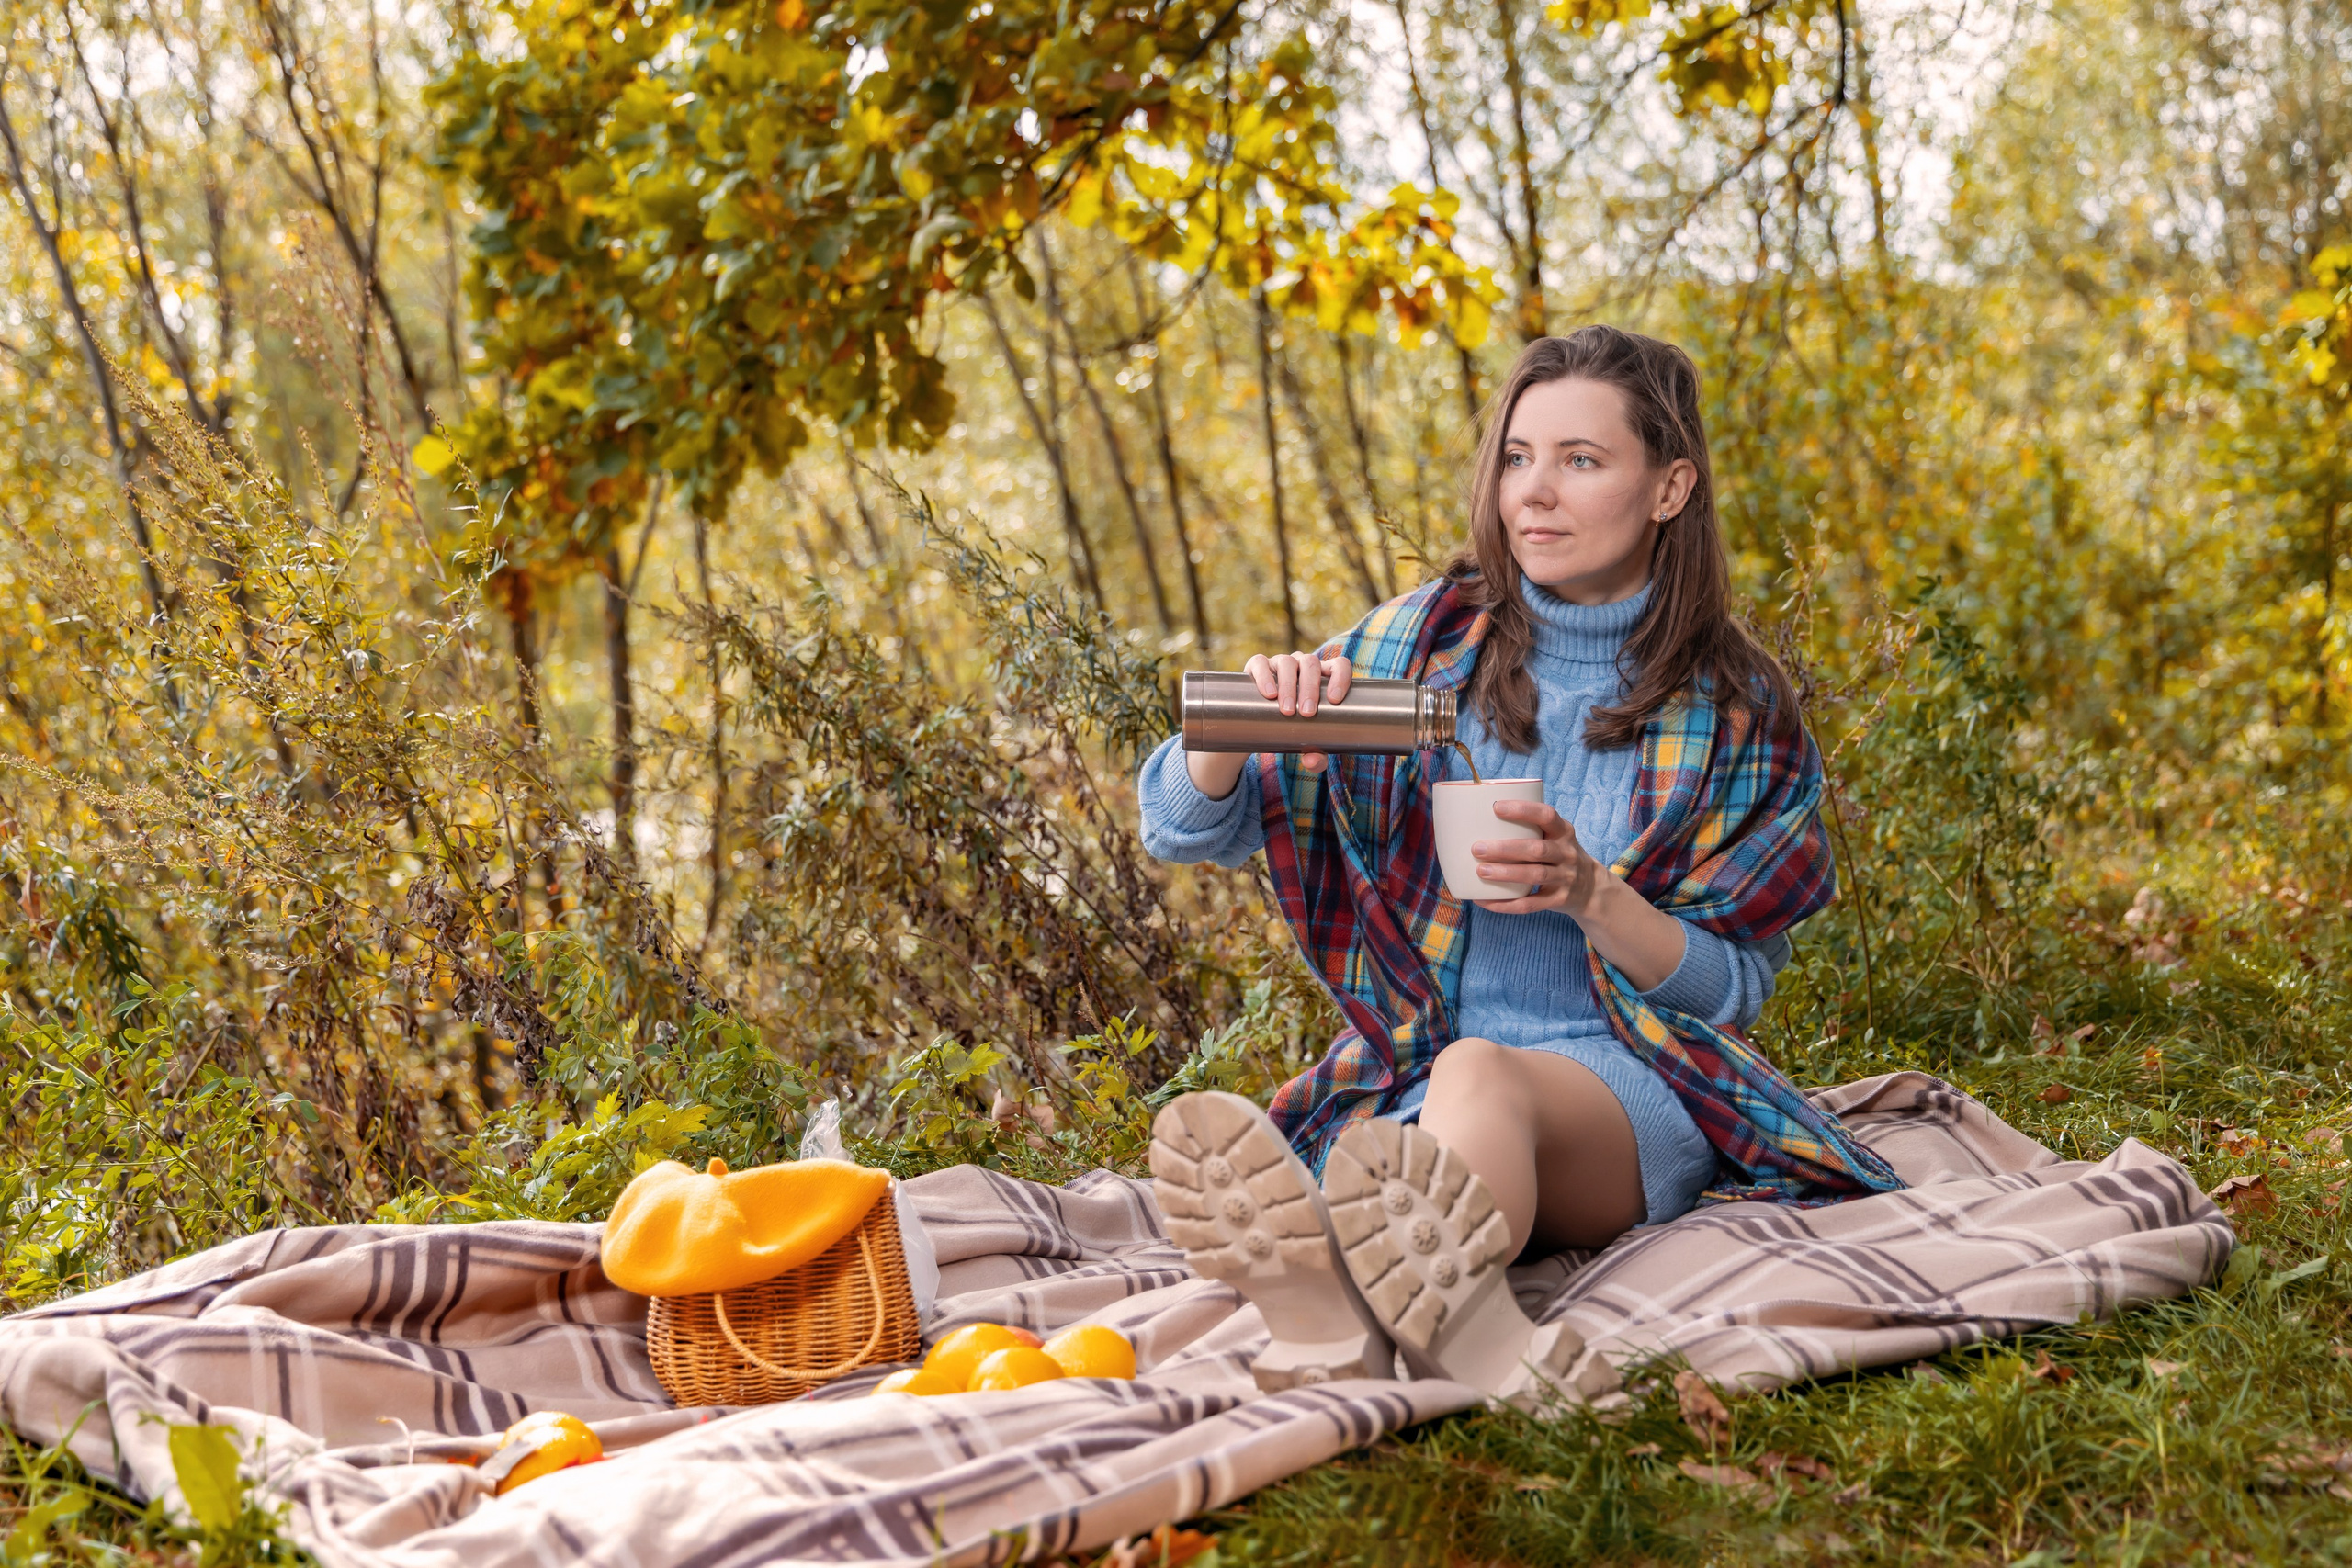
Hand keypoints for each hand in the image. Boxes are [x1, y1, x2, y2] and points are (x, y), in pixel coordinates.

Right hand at [1243, 650, 1352, 773]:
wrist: (1257, 726)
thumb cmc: (1291, 730)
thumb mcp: (1306, 745)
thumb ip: (1315, 757)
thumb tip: (1312, 760)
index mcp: (1322, 677)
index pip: (1339, 665)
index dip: (1341, 677)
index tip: (1335, 700)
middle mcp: (1302, 665)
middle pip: (1311, 664)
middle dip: (1311, 688)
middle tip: (1307, 713)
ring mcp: (1279, 663)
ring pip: (1288, 662)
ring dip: (1289, 685)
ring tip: (1287, 710)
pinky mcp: (1256, 666)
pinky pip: (1260, 664)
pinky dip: (1265, 676)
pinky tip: (1269, 694)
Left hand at [1471, 799, 1689, 989]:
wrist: (1590, 888)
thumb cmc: (1559, 855)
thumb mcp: (1556, 837)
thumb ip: (1530, 828)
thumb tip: (1480, 818)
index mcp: (1564, 832)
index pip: (1547, 815)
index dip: (1523, 810)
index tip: (1496, 807)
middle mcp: (1567, 854)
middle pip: (1537, 849)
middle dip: (1506, 848)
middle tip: (1478, 848)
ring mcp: (1565, 878)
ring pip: (1535, 876)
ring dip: (1506, 874)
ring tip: (1480, 871)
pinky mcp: (1559, 900)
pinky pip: (1531, 904)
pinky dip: (1506, 904)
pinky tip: (1484, 901)